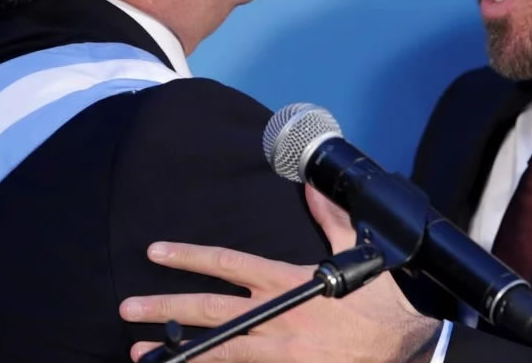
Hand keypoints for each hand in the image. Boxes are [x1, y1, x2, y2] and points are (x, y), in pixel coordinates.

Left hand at [120, 185, 442, 361]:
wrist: (405, 352)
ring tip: (140, 352)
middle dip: (164, 307)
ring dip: (175, 351)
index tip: (156, 252)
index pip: (228, 263)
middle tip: (126, 308)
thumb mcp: (356, 258)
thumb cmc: (380, 306)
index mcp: (287, 283)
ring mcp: (276, 352)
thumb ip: (331, 220)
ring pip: (214, 350)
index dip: (188, 256)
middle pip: (208, 310)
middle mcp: (274, 317)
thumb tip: (313, 185)